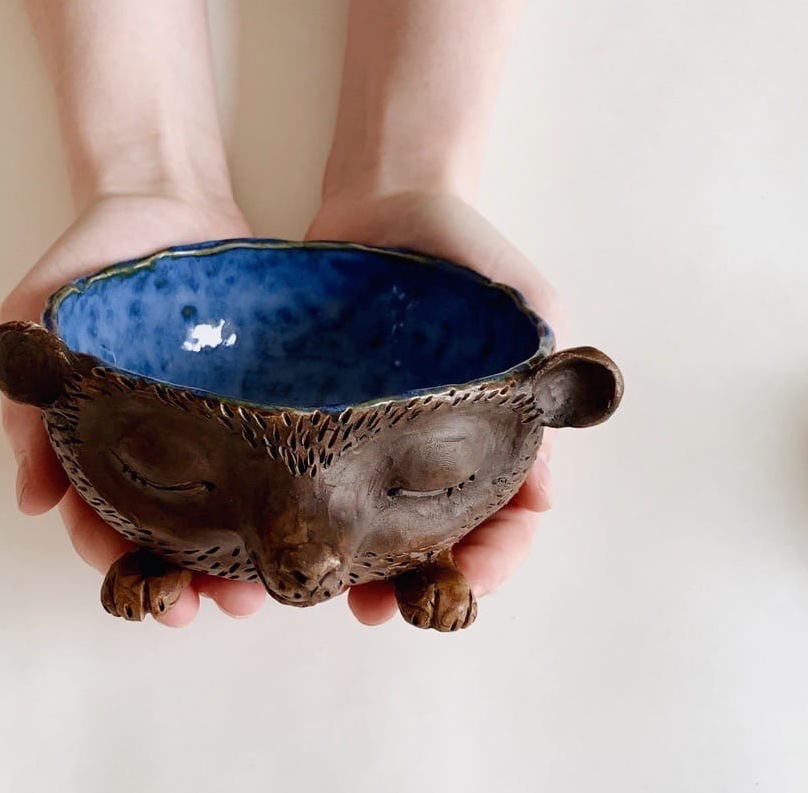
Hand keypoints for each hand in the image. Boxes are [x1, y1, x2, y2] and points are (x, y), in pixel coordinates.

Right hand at [0, 194, 265, 624]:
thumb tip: (30, 502)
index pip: (103, 521)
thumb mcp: (35, 317)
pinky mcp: (261, 402)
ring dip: (241, 558)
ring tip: (265, 586)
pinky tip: (305, 524)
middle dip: (193, 578)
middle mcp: (158, 447)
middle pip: (172, 534)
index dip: (120, 563)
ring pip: (226, 512)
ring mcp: (213, 428)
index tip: (148, 593)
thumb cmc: (89, 264)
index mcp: (100, 442)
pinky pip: (270, 460)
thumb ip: (27, 400)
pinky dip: (282, 499)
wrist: (166, 200)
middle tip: (222, 604)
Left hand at [307, 189, 566, 624]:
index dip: (495, 558)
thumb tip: (544, 473)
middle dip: (410, 584)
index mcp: (486, 436)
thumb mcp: (524, 307)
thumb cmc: (467, 252)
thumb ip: (539, 375)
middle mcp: (426, 450)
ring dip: (344, 567)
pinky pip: (300, 476)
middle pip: (426, 540)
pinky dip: (288, 515)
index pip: (505, 516)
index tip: (471, 580)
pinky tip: (263, 537)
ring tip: (318, 589)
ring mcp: (365, 438)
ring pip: (360, 524)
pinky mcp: (310, 419)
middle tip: (380, 608)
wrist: (387, 198)